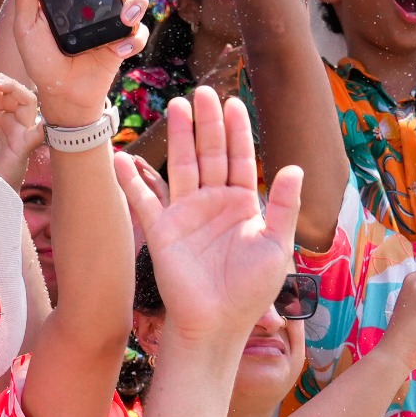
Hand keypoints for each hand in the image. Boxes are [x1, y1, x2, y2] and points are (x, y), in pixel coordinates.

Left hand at [2, 0, 150, 125]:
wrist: (60, 94)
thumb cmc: (41, 58)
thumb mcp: (27, 26)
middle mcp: (97, 3)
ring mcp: (112, 22)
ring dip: (135, 3)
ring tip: (125, 17)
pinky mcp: (123, 42)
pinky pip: (138, 34)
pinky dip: (132, 40)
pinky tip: (117, 50)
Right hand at [115, 85, 302, 347]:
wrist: (217, 324)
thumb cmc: (250, 290)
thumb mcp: (276, 246)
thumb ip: (285, 207)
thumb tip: (294, 168)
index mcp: (243, 205)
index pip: (241, 159)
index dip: (237, 131)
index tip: (233, 103)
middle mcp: (213, 203)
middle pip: (210, 153)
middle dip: (207, 123)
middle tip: (203, 92)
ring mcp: (186, 214)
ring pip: (182, 166)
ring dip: (178, 137)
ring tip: (176, 106)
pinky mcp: (162, 231)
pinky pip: (145, 200)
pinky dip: (131, 180)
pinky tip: (121, 157)